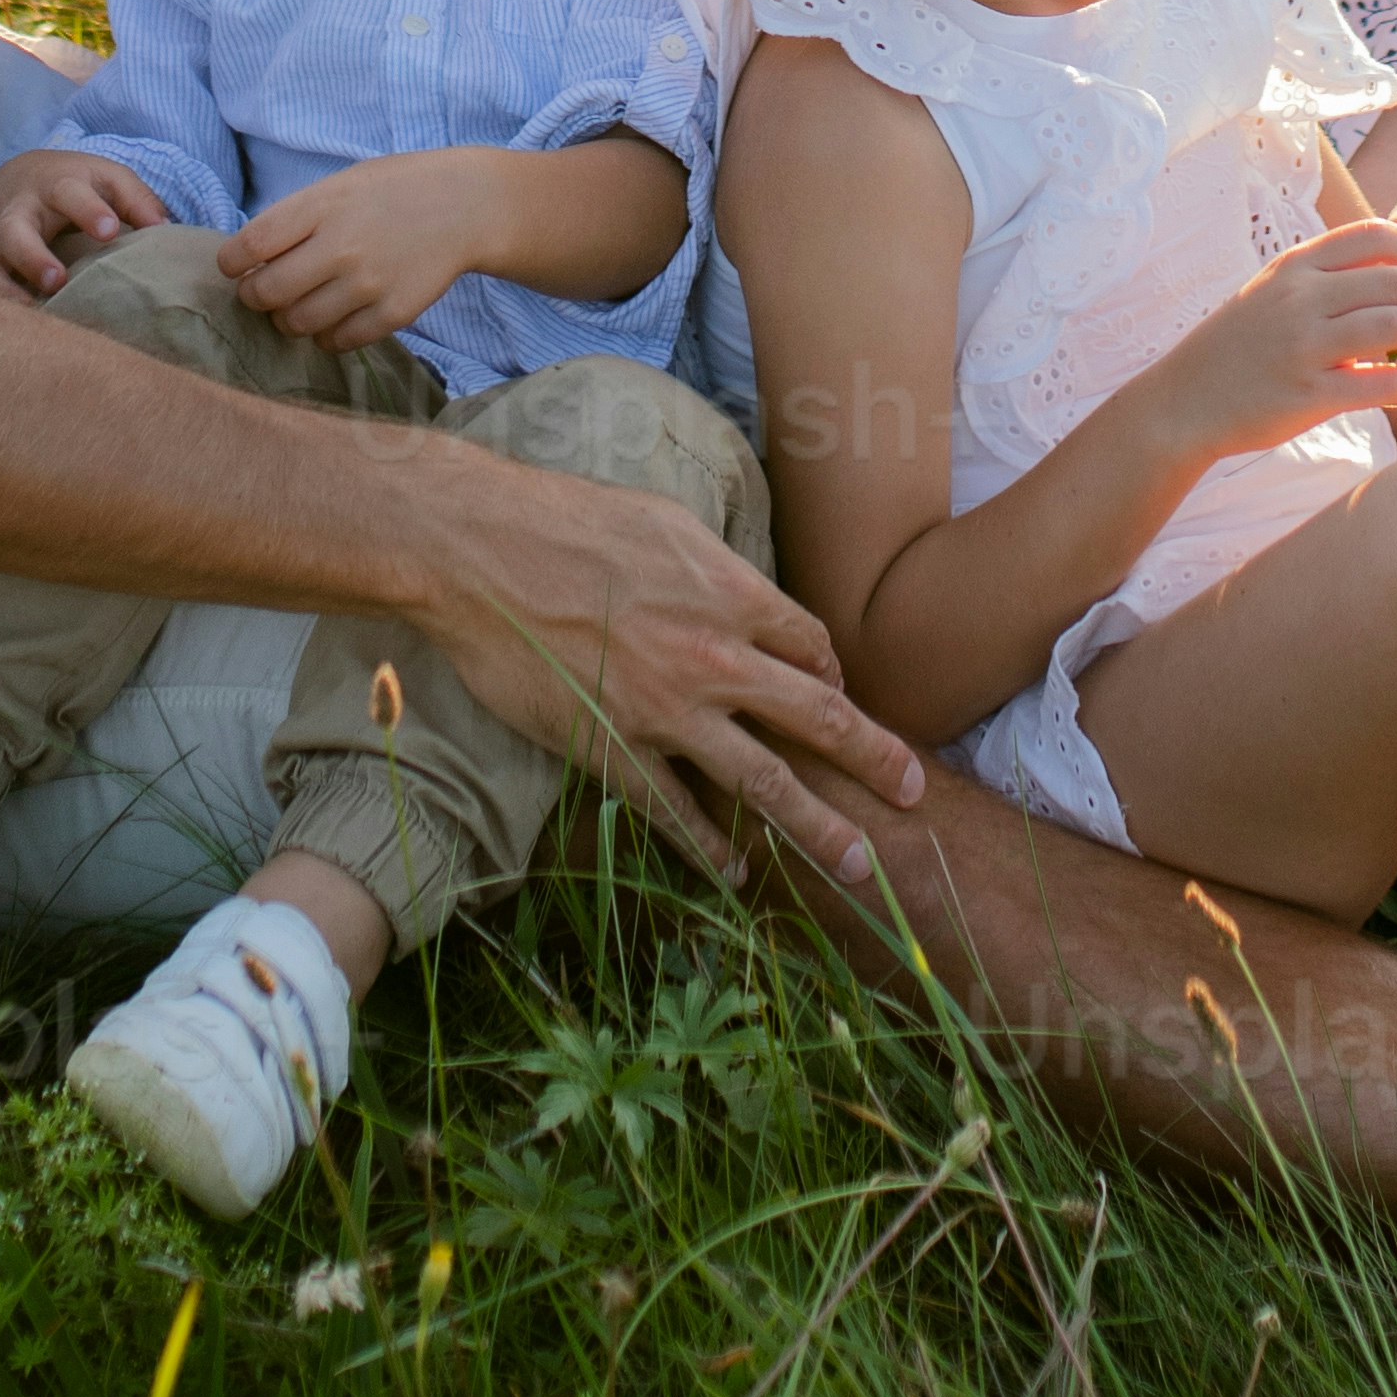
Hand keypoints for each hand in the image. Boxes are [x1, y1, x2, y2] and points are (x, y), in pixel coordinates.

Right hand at [0, 140, 170, 300]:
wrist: (11, 181)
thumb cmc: (72, 186)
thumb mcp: (103, 178)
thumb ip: (135, 199)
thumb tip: (164, 230)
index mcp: (53, 186)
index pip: (68, 192)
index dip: (88, 210)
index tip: (109, 231)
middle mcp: (16, 214)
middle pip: (15, 230)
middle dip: (33, 256)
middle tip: (57, 280)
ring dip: (2, 290)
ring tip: (29, 313)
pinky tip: (12, 330)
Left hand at [218, 166, 480, 353]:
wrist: (465, 204)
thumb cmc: (392, 190)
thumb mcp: (339, 185)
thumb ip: (296, 218)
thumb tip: (248, 259)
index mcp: (321, 206)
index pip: (250, 246)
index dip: (230, 264)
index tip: (234, 267)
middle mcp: (341, 247)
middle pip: (265, 292)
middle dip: (253, 296)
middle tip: (262, 291)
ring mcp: (368, 284)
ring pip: (297, 323)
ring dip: (286, 319)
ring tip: (297, 306)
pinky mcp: (393, 313)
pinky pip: (338, 341)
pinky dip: (325, 335)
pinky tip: (333, 316)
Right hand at [421, 443, 925, 881]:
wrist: (483, 551)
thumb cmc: (565, 521)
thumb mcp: (664, 522)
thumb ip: (712, 565)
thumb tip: (733, 584)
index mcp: (734, 594)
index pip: (813, 651)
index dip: (834, 681)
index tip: (841, 701)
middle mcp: (718, 657)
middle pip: (821, 719)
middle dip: (875, 760)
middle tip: (914, 793)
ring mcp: (670, 712)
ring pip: (767, 782)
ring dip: (819, 829)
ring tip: (859, 866)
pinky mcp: (615, 750)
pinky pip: (678, 813)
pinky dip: (711, 849)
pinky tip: (738, 875)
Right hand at [1173, 208, 1396, 447]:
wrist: (1186, 399)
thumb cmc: (1240, 344)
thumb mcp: (1272, 290)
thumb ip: (1324, 277)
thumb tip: (1393, 270)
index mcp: (1295, 267)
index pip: (1373, 233)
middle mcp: (1300, 298)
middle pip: (1394, 280)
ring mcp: (1304, 346)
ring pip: (1394, 326)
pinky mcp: (1309, 394)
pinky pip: (1380, 383)